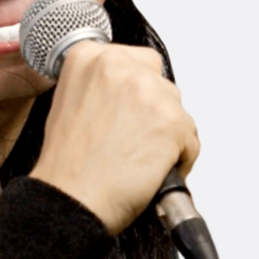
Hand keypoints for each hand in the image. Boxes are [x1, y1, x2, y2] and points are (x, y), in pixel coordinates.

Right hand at [29, 43, 198, 234]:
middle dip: (154, 108)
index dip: (136, 88)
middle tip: (133, 135)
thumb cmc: (68, 166)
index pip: (137, 59)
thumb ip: (100, 85)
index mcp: (90, 57)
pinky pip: (190, 140)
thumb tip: (126, 88)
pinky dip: (179, 158)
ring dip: (167, 133)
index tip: (129, 106)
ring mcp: (149, 93)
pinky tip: (150, 169)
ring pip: (177, 109)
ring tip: (137, 156)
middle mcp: (120, 67)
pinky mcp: (173, 121)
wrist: (71, 201)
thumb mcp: (70, 103)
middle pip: (160, 81)